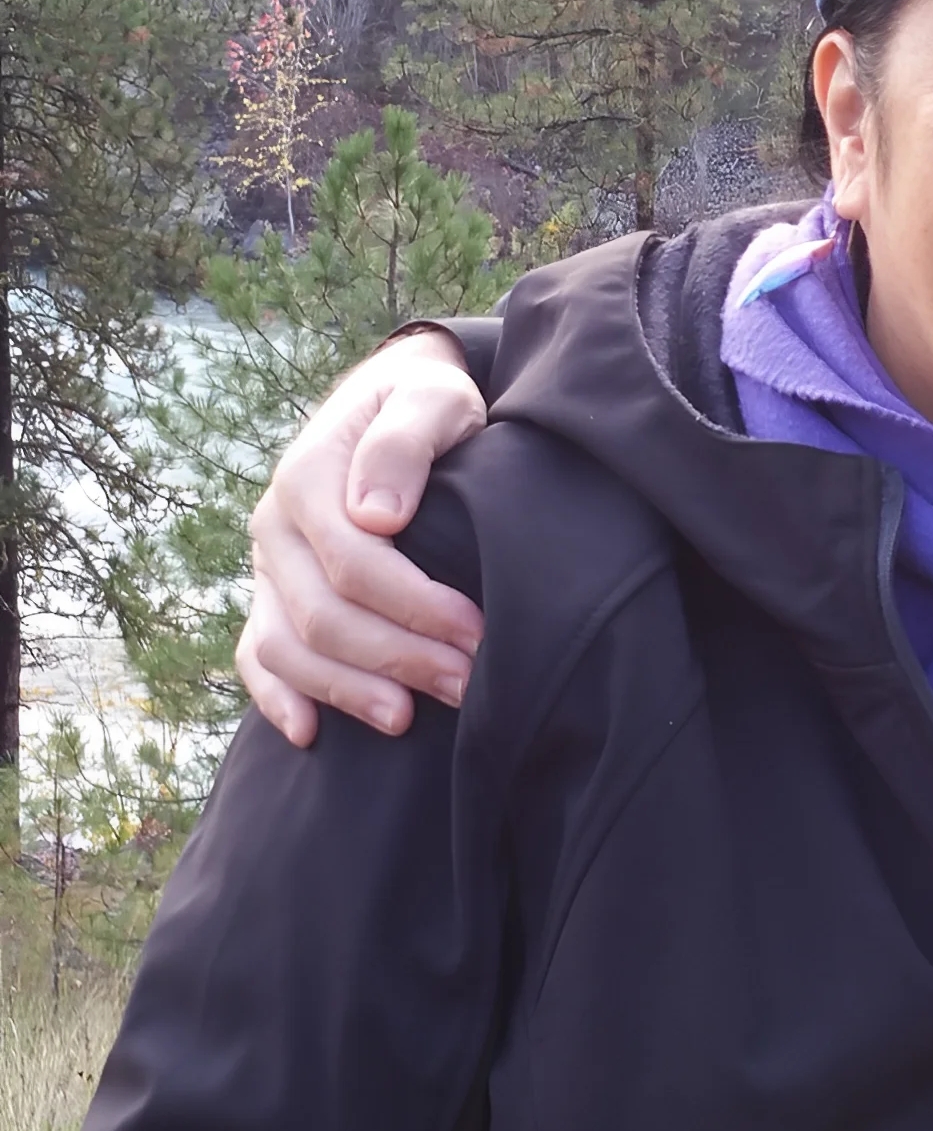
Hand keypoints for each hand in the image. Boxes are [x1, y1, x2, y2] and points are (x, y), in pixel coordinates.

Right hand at [239, 330, 489, 746]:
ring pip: (288, 646)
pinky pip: (257, 654)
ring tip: (408, 719)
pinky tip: (310, 732)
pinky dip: (277, 696)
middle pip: (324, 615)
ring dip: (347, 690)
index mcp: (309, 477)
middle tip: (466, 683)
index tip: (476, 630)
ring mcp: (268, 565)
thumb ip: (405, 441)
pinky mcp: (272, 593)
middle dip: (397, 657)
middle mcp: (276, 526)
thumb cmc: (426, 402)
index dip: (415, 603)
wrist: (394, 399)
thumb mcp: (430, 397)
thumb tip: (378, 516)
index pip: (353, 561)